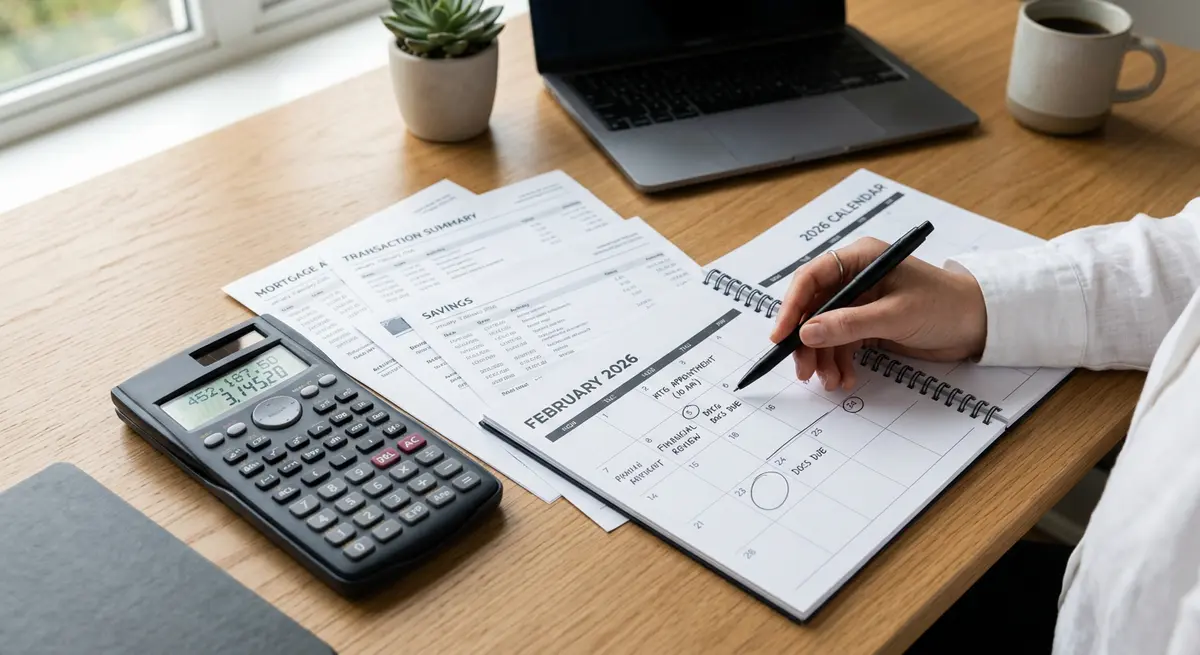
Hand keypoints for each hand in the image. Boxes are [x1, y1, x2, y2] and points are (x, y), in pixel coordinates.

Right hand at [769, 237, 987, 390]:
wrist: (978, 325)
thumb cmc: (945, 306)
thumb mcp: (896, 315)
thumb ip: (850, 324)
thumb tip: (807, 333)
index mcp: (860, 259)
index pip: (812, 277)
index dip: (792, 306)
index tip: (781, 336)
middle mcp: (855, 278)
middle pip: (813, 308)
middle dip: (806, 341)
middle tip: (804, 370)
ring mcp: (860, 303)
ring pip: (824, 331)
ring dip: (823, 358)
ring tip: (831, 381)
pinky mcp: (867, 325)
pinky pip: (840, 344)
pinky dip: (838, 363)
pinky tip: (844, 378)